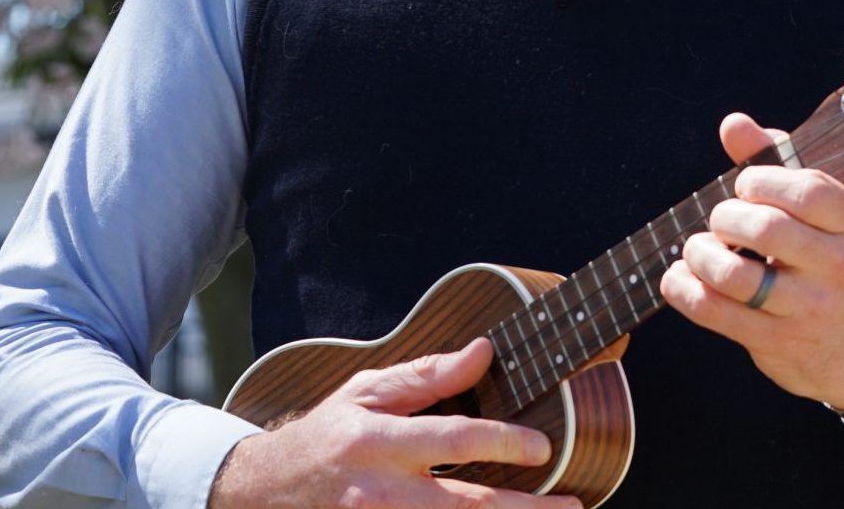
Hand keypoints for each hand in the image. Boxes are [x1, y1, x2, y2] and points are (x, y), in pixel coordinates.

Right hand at [208, 337, 582, 508]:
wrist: (270, 490)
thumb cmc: (329, 431)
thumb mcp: (368, 389)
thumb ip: (428, 374)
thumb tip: (484, 350)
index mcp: (383, 440)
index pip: (452, 439)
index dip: (500, 441)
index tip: (543, 446)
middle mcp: (384, 492)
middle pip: (465, 506)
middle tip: (573, 506)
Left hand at [660, 113, 843, 414]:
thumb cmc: (831, 260)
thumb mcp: (823, 210)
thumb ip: (776, 160)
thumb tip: (734, 124)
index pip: (808, 191)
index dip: (762, 181)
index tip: (744, 186)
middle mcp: (839, 264)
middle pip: (766, 229)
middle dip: (726, 217)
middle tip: (721, 222)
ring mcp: (810, 309)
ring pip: (737, 276)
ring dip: (701, 255)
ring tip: (699, 249)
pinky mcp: (781, 343)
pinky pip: (718, 313)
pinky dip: (686, 291)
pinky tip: (680, 279)